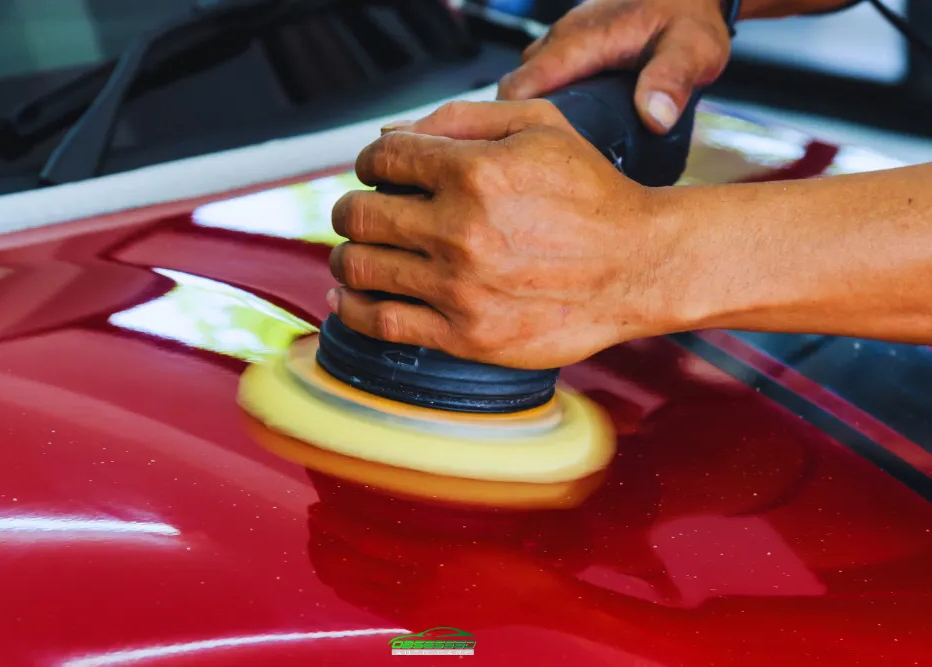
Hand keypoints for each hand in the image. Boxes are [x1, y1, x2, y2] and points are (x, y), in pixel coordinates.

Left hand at [326, 100, 686, 369]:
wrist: (638, 267)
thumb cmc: (593, 196)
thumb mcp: (540, 127)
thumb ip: (462, 119)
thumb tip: (391, 135)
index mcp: (476, 173)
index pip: (382, 158)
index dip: (370, 162)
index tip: (377, 172)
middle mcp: (460, 230)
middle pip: (359, 215)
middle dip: (351, 208)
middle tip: (361, 213)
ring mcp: (460, 288)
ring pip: (359, 268)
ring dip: (347, 256)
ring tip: (359, 253)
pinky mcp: (466, 336)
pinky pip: (381, 324)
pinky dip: (354, 309)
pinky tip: (352, 297)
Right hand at [497, 0, 731, 133]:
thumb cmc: (687, 16)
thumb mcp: (693, 49)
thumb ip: (672, 79)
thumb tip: (653, 117)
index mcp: (583, 40)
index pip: (522, 86)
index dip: (512, 122)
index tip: (522, 155)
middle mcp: (563, 37)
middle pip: (514, 89)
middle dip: (514, 124)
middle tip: (535, 164)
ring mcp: (561, 41)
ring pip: (524, 83)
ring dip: (527, 114)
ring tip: (547, 151)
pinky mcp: (567, 48)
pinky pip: (539, 77)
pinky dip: (540, 103)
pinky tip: (561, 128)